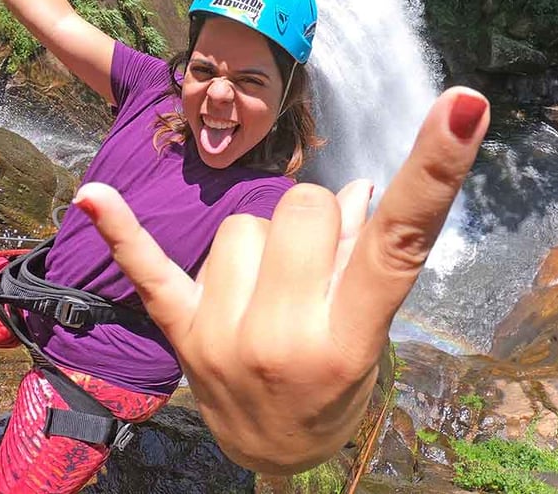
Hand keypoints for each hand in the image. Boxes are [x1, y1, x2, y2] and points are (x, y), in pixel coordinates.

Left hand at [73, 87, 488, 473]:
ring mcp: (221, 337)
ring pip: (243, 223)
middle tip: (318, 263)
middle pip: (301, 207)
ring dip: (263, 242)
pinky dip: (124, 230)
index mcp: (348, 340)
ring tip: (270, 287)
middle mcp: (281, 339)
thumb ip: (363, 261)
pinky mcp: (179, 331)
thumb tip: (358, 188)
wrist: (274, 453)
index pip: (398, 241)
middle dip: (317, 220)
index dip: (434, 171)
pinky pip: (149, 268)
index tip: (464, 105)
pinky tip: (92, 196)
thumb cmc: (335, 388)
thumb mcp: (369, 337)